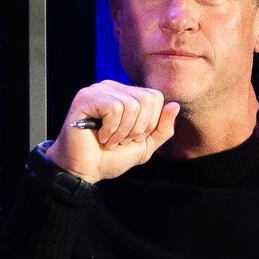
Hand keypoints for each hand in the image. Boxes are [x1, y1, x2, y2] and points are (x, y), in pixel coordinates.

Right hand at [41, 80, 177, 182]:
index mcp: (126, 95)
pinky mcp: (86, 98)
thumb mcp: (144, 145)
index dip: (149, 123)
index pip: (155, 96)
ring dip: (123, 132)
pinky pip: (115, 108)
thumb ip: (162, 128)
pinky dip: (112, 129)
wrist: (84, 171)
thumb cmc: (109, 157)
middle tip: (121, 140)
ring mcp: (97, 90)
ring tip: (110, 140)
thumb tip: (175, 105)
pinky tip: (100, 136)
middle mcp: (112, 88)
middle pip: (147, 99)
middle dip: (138, 128)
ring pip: (132, 104)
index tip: (132, 138)